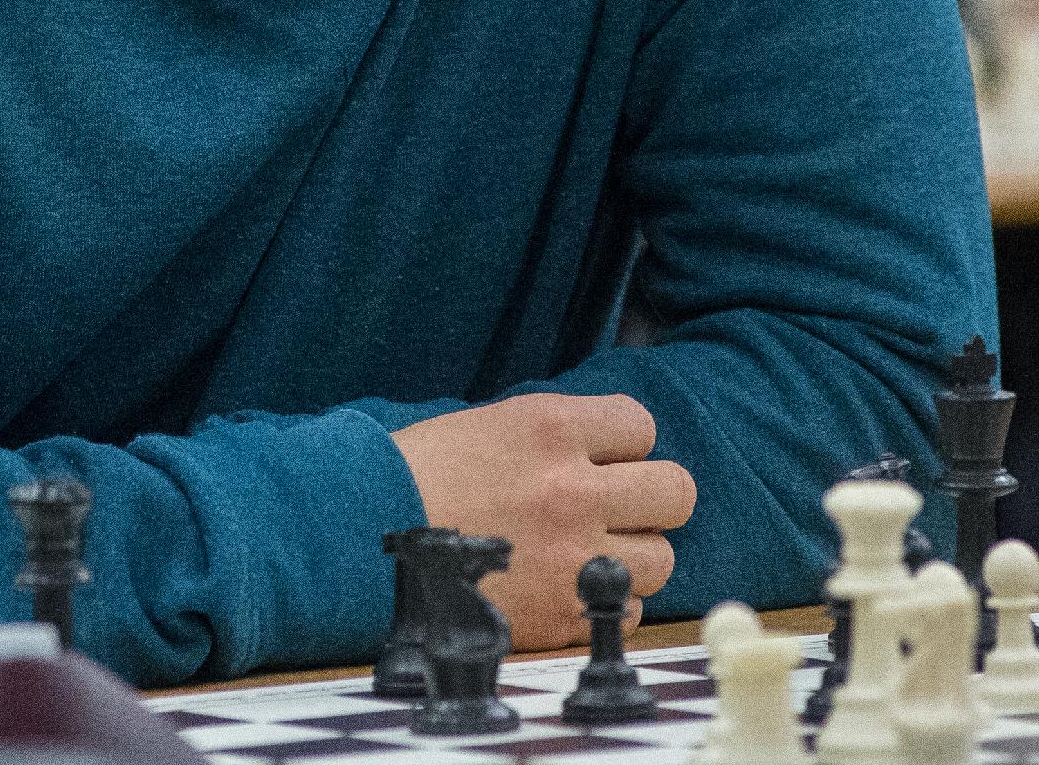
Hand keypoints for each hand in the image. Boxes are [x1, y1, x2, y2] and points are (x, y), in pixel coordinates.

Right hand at [390, 393, 696, 649]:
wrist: (362, 539)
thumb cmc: (418, 476)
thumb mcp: (489, 426)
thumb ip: (554, 435)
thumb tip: (603, 449)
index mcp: (550, 427)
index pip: (642, 425)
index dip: (625, 444)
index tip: (604, 457)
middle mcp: (573, 487)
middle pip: (676, 491)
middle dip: (651, 498)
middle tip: (618, 505)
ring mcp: (572, 554)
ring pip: (661, 557)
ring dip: (632, 553)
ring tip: (590, 550)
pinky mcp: (562, 613)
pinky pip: (628, 610)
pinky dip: (607, 602)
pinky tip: (569, 587)